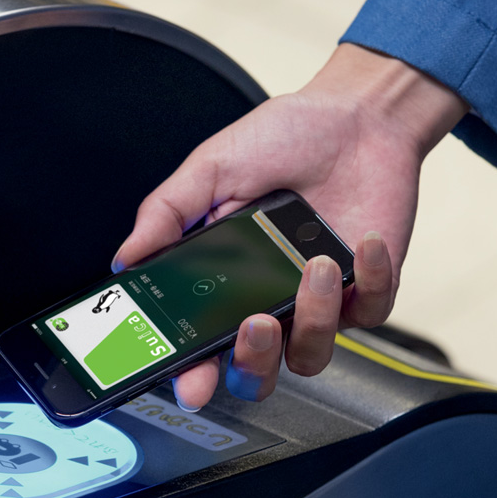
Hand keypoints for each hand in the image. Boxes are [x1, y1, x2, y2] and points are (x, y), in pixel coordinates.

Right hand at [112, 44, 466, 409]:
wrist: (355, 116)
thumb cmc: (284, 139)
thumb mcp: (211, 168)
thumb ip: (166, 213)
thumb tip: (125, 258)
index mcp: (224, 282)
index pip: (200, 346)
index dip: (192, 374)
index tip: (189, 381)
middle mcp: (268, 301)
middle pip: (255, 374)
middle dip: (252, 363)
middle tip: (252, 325)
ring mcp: (318, 303)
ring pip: (311, 354)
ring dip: (313, 317)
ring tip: (315, 267)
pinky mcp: (368, 291)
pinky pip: (370, 312)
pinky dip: (371, 281)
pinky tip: (361, 244)